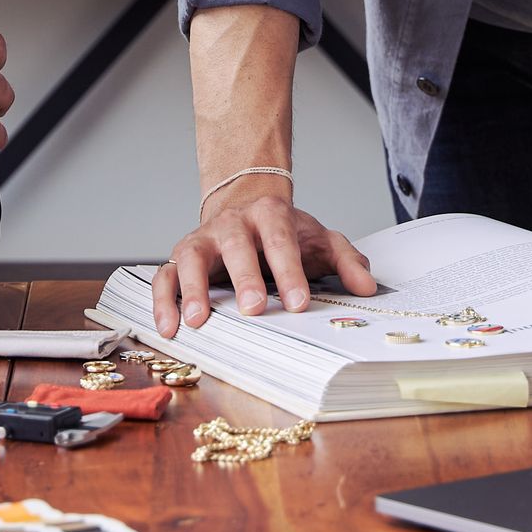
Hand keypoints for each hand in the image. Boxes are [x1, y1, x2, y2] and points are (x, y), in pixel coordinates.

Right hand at [151, 188, 375, 337]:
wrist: (247, 204)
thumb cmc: (284, 232)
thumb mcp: (320, 240)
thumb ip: (346, 260)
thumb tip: (367, 287)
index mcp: (270, 215)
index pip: (281, 240)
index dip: (289, 271)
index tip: (299, 302)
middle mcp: (232, 224)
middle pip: (237, 246)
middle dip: (245, 277)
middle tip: (254, 308)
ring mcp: (203, 239)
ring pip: (191, 257)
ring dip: (194, 288)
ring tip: (199, 320)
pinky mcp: (181, 257)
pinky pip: (165, 276)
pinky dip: (163, 300)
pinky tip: (169, 328)